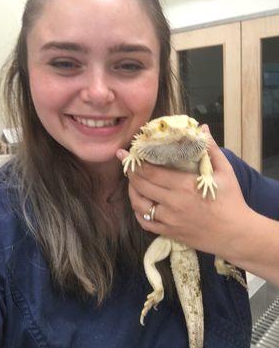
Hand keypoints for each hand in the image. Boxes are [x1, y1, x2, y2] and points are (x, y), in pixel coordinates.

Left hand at [116, 127, 252, 257]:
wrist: (237, 235)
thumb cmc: (231, 201)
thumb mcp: (225, 172)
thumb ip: (211, 149)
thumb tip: (202, 128)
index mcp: (184, 186)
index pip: (150, 172)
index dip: (135, 162)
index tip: (126, 153)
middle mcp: (173, 203)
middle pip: (141, 186)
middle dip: (130, 173)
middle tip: (126, 164)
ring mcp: (169, 220)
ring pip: (139, 206)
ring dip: (132, 192)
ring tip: (133, 182)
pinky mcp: (170, 233)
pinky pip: (146, 224)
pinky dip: (139, 213)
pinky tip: (140, 204)